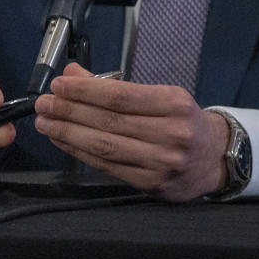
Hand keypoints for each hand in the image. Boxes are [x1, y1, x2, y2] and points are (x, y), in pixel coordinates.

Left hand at [35, 64, 229, 201]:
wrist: (213, 158)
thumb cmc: (184, 122)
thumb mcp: (162, 96)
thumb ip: (117, 87)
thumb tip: (75, 75)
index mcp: (176, 104)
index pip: (122, 96)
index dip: (86, 91)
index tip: (60, 84)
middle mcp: (171, 133)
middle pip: (110, 121)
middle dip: (70, 111)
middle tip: (44, 104)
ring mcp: (161, 161)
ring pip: (105, 146)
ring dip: (68, 133)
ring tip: (46, 122)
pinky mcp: (151, 183)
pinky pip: (107, 166)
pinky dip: (80, 152)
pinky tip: (64, 142)